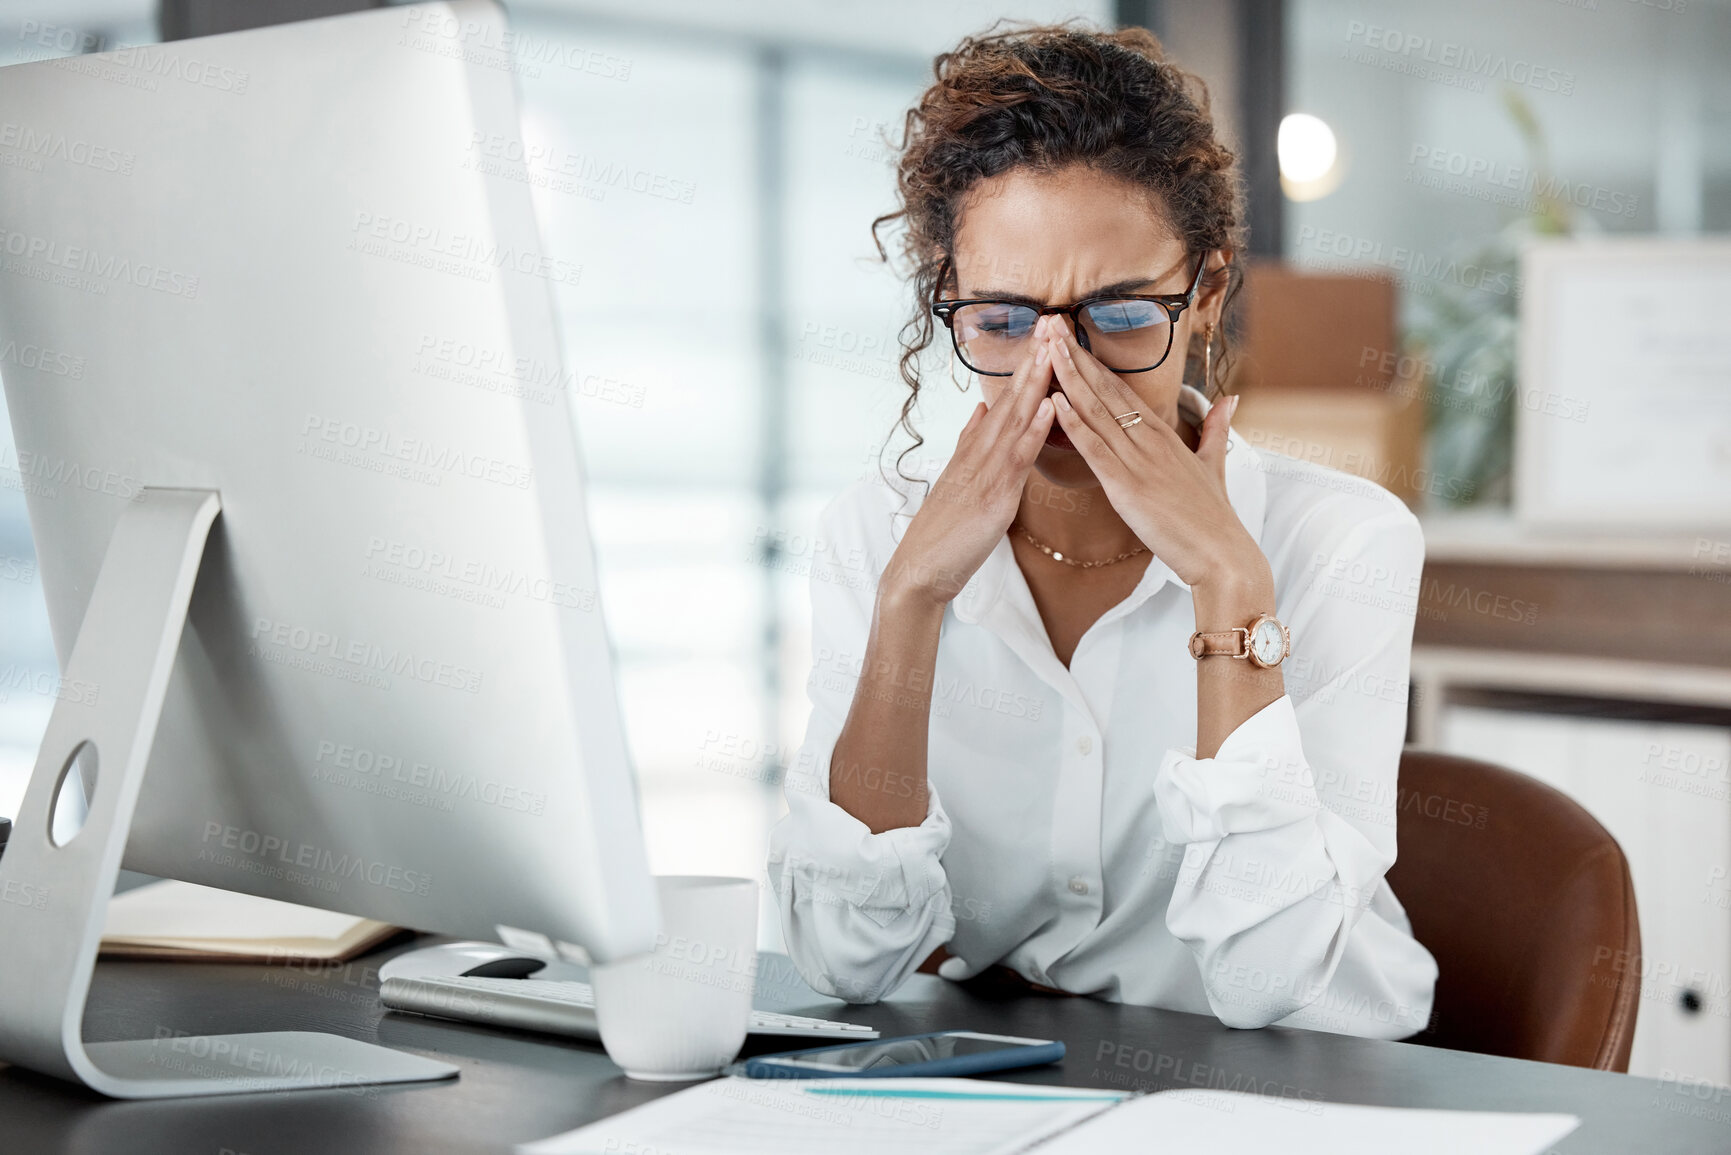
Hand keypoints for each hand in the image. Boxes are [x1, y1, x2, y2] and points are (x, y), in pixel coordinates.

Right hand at [883, 316, 1058, 605]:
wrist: (920, 569)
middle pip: (1012, 398)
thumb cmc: (944, 532)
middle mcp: (979, 452)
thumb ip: (971, 443)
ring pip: (1015, 418)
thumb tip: (982, 410)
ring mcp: (985, 471)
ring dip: (1037, 381)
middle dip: (1034, 359)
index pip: (1006, 400)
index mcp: (975, 449)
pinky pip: (1017, 456)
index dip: (1026, 366)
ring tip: (1054, 346)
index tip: (1043, 334)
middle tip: (1053, 319)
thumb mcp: (958, 480)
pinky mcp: (993, 495)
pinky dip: (1034, 428)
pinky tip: (1049, 403)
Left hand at [1044, 317, 1268, 596]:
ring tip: (1046, 349)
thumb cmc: (1214, 515)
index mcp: (1164, 434)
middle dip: (1076, 357)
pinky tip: (1055, 401)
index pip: (1122, 390)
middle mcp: (1149, 439)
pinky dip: (1074, 424)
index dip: (1094, 364)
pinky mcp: (1127, 486)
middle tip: (1050, 326)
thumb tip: (1230, 400)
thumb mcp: (1216, 463)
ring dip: (1069, 379)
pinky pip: (1096, 449)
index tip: (1072, 339)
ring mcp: (1138, 460)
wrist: (1222, 553)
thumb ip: (1217, 429)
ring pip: (1097, 412)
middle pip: (1106, 390)